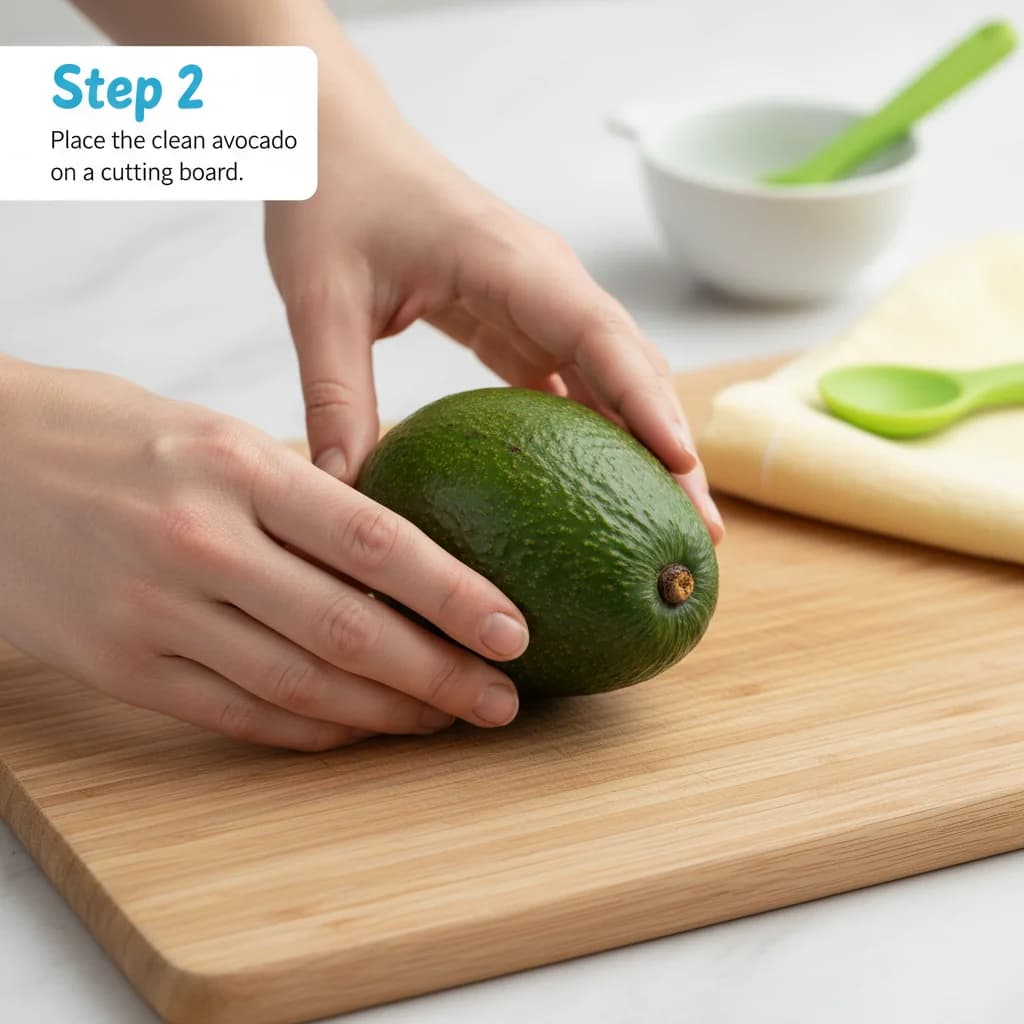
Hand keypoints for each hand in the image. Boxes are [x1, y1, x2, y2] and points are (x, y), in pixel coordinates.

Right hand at [0, 359, 528, 749]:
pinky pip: (238, 715)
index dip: (456, 595)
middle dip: (440, 676)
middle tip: (502, 701)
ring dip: (385, 715)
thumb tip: (403, 553)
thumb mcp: (215, 435)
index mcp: (238, 467)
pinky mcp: (123, 668)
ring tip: (444, 722)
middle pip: (350, 629)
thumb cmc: (108, 436)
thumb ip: (303, 495)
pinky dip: (311, 733)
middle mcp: (202, 541)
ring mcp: (157, 612)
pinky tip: (359, 732)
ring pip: (300, 686)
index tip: (513, 632)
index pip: (377, 542)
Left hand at [265, 71, 723, 541]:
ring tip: (669, 525)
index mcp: (509, 262)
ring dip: (644, 447)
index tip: (679, 466)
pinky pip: (574, 381)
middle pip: (630, 366)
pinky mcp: (521, 319)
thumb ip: (333, 392)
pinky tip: (604, 485)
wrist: (336, 140)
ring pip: (614, 378)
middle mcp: (544, 280)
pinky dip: (597, 430)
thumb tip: (342, 489)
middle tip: (698, 531)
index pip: (597, 334)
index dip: (643, 402)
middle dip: (670, 446)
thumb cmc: (331, 197)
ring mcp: (539, 300)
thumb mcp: (321, 299)